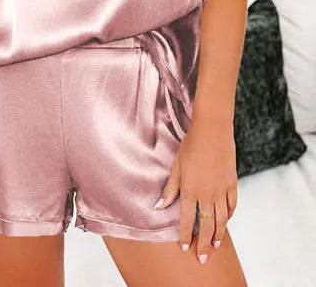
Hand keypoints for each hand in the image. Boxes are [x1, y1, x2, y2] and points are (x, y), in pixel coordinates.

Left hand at [153, 119, 237, 263]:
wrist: (212, 131)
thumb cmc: (190, 146)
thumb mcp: (176, 166)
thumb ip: (170, 189)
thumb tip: (159, 206)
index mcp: (190, 190)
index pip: (187, 220)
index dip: (186, 235)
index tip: (185, 248)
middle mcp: (207, 194)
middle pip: (206, 225)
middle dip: (203, 244)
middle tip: (202, 259)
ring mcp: (222, 190)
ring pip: (222, 219)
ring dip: (218, 234)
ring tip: (215, 246)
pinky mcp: (232, 184)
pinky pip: (232, 206)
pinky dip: (229, 216)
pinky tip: (226, 222)